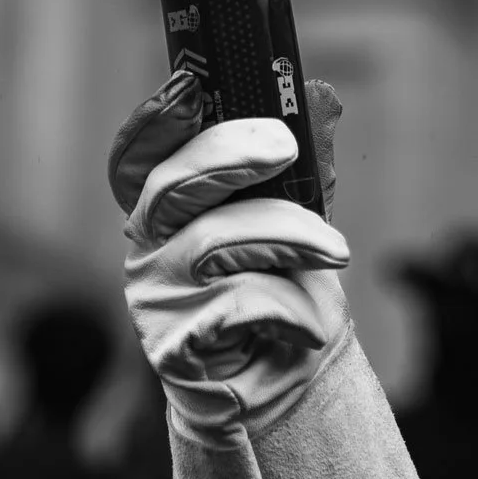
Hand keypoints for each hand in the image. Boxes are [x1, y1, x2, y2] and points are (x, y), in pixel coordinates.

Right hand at [109, 72, 349, 443]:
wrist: (282, 391)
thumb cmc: (281, 293)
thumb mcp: (295, 220)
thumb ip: (303, 163)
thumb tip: (321, 97)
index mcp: (166, 207)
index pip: (140, 155)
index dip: (155, 120)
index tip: (188, 86)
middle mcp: (146, 246)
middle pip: (173, 185)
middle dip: (230, 155)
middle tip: (286, 146)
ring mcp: (156, 296)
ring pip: (216, 241)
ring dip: (288, 236)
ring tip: (337, 252)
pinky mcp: (174, 345)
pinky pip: (238, 304)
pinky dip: (288, 308)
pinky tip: (308, 327)